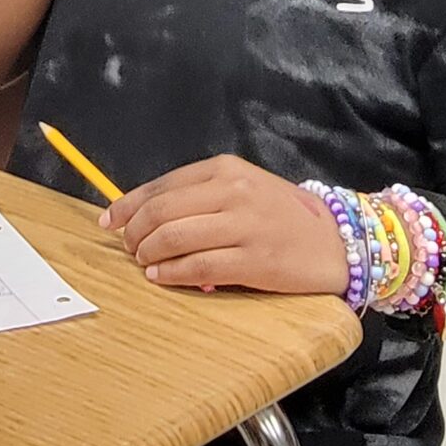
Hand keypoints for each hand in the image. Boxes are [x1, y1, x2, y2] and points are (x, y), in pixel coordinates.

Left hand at [106, 155, 348, 293]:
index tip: (110, 221)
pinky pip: (197, 267)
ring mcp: (244, 224)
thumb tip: (144, 214)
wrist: (336, 242)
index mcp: (226, 168)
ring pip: (174, 237)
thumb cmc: (281, 216)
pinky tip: (161, 277)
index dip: (128, 205)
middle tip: (129, 248)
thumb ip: (200, 196)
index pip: (162, 186)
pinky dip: (170, 274)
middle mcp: (233, 190)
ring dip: (148, 254)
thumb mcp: (243, 188)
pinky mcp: (253, 259)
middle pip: (162, 212)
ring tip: (144, 264)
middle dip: (135, 233)